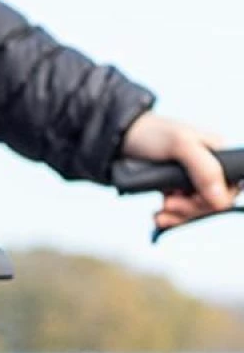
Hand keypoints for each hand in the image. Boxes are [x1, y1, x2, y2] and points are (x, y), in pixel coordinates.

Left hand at [120, 113, 237, 230]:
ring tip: (160, 211)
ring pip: (193, 211)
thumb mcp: (180, 145)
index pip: (231, 187)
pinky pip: (177, 213)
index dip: (214, 200)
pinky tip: (157, 217)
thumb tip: (221, 201)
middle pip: (211, 203)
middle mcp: (208, 168)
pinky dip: (168, 219)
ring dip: (178, 216)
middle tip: (168, 203)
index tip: (192, 198)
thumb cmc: (153, 134)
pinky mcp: (172, 191)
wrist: (121, 139)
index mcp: (219, 154)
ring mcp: (189, 181)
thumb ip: (204, 169)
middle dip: (190, 209)